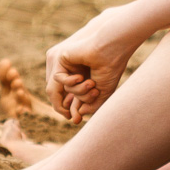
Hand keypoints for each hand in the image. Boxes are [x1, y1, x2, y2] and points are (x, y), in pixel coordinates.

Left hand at [43, 5, 145, 122]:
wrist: (112, 49)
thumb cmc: (111, 68)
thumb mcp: (102, 92)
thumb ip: (90, 105)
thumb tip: (77, 115)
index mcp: (83, 79)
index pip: (71, 99)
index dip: (73, 110)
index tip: (76, 120)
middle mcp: (74, 72)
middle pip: (64, 96)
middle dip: (75, 102)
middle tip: (91, 97)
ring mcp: (68, 66)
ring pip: (61, 90)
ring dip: (76, 92)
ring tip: (91, 84)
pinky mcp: (61, 59)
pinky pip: (57, 79)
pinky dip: (69, 83)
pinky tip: (81, 77)